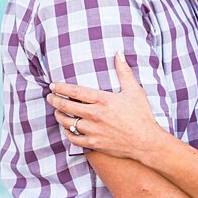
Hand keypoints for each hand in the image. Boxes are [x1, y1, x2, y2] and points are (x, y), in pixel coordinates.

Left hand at [47, 54, 161, 160]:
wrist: (147, 142)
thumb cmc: (141, 116)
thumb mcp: (134, 91)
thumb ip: (124, 71)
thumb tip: (119, 53)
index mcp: (103, 100)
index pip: (75, 91)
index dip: (61, 88)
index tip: (53, 85)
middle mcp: (95, 115)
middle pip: (67, 106)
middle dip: (55, 100)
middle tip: (50, 97)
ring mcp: (93, 130)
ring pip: (68, 122)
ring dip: (59, 116)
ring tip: (57, 112)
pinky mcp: (94, 143)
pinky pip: (74, 139)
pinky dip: (68, 133)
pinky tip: (67, 129)